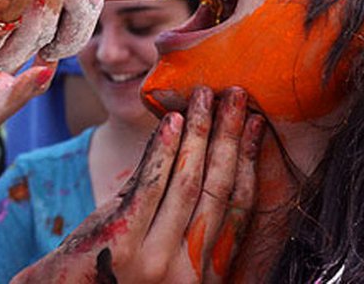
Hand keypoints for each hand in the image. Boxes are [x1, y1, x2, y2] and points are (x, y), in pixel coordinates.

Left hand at [16, 88, 263, 283]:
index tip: (256, 125)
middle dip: (230, 137)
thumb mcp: (153, 252)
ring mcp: (154, 257)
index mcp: (203, 275)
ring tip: (207, 96)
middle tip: (237, 96)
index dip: (249, 163)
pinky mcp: (123, 240)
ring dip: (200, 132)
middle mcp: (186, 269)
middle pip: (219, 188)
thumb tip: (195, 154)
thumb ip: (174, 217)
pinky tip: (174, 120)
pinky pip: (151, 185)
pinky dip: (165, 149)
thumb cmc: (107, 276)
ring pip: (189, 182)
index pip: (238, 209)